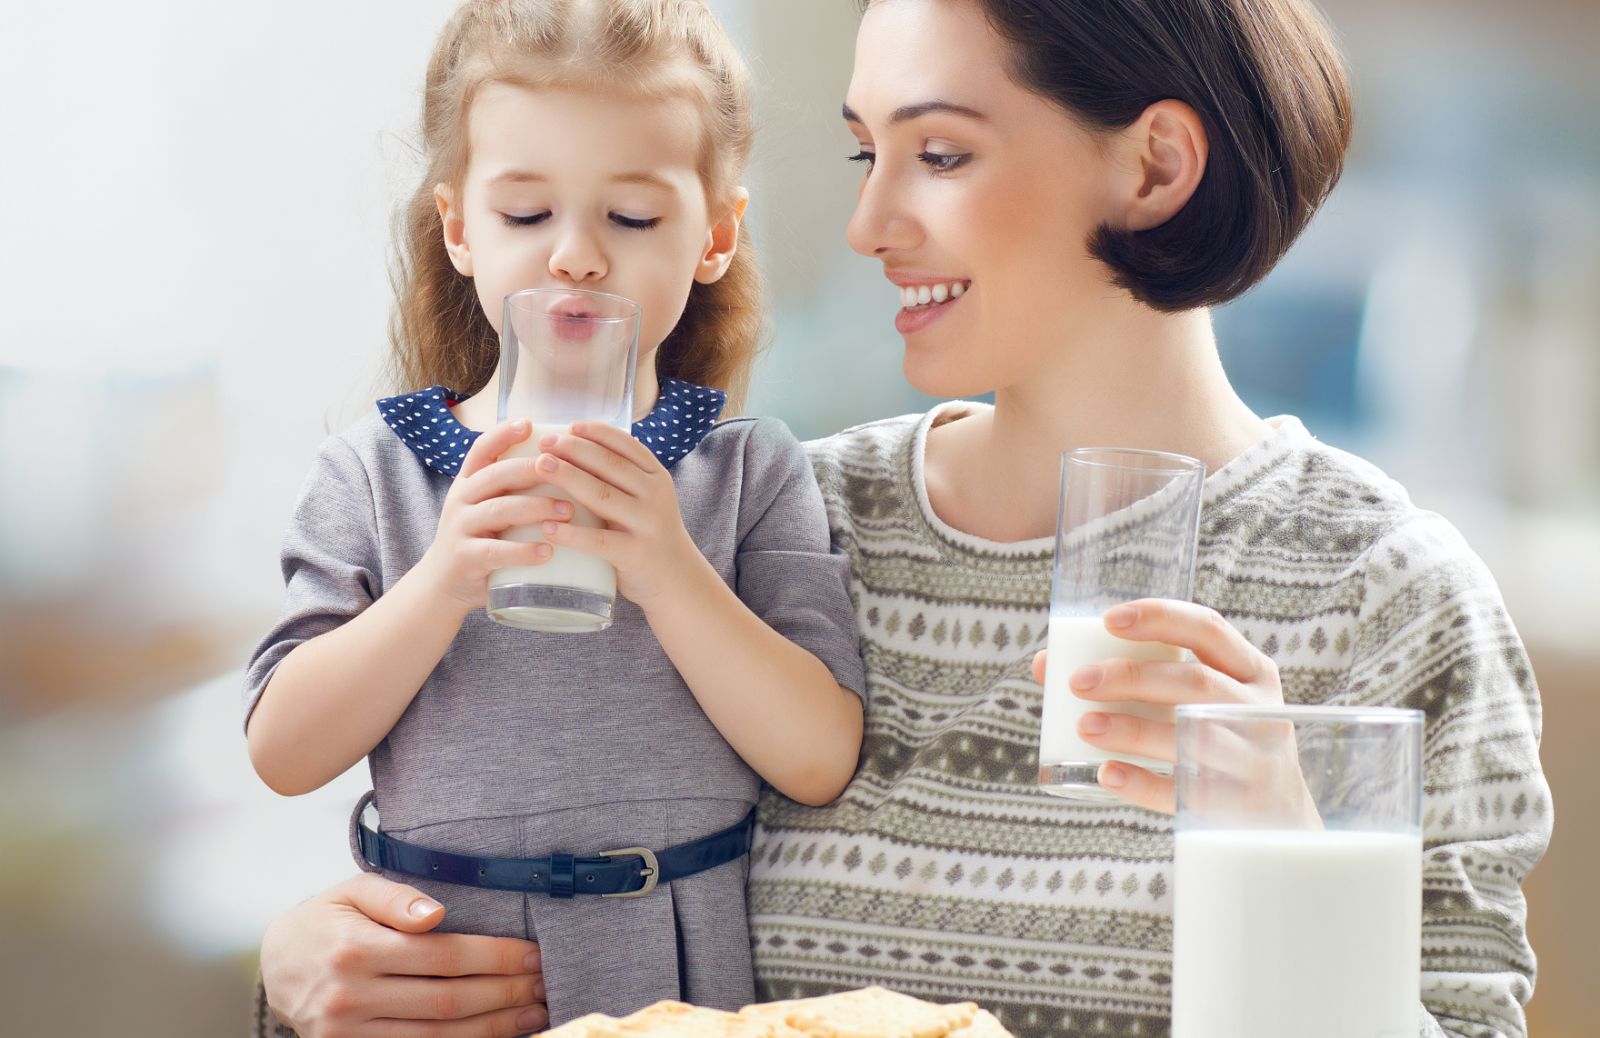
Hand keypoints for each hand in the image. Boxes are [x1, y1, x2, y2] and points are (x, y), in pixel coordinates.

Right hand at [259, 872, 546, 1037]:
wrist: (274, 966)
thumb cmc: (326, 921)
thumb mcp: (352, 891)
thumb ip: (396, 897)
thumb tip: (437, 913)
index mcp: (356, 948)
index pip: (443, 956)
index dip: (494, 957)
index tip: (532, 954)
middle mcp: (350, 994)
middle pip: (446, 1001)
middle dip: (503, 993)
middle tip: (542, 985)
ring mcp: (347, 1031)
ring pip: (435, 1036)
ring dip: (491, 1028)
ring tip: (532, 1013)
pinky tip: (493, 1035)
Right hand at [413, 419, 571, 613]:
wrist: (445, 584)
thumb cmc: (481, 539)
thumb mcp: (487, 506)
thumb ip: (511, 487)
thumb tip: (564, 463)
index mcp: (468, 482)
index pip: (482, 449)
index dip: (503, 434)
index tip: (529, 424)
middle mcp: (461, 500)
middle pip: (497, 475)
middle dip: (534, 470)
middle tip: (570, 471)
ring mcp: (460, 528)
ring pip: (499, 510)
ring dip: (537, 508)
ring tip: (568, 511)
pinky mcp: (466, 558)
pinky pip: (496, 552)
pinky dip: (523, 552)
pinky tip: (548, 551)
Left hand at [530, 421, 704, 606]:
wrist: (676, 579)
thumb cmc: (647, 534)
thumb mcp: (645, 499)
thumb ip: (621, 479)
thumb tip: (572, 450)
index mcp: (656, 477)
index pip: (626, 445)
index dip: (597, 433)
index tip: (569, 426)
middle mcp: (655, 496)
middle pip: (610, 465)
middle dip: (575, 450)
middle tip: (545, 443)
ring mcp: (647, 525)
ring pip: (602, 495)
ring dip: (568, 477)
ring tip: (540, 467)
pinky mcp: (635, 554)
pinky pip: (599, 541)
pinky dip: (572, 533)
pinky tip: (547, 526)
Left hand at [1030, 598, 1283, 813]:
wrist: (1278, 816)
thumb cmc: (1217, 737)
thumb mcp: (1199, 699)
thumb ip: (1136, 677)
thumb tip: (1046, 664)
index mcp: (1251, 670)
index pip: (1208, 628)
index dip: (1160, 617)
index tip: (1109, 619)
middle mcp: (1260, 710)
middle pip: (1197, 683)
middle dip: (1134, 677)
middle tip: (1078, 681)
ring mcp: (1254, 762)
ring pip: (1192, 739)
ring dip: (1134, 730)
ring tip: (1085, 725)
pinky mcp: (1236, 809)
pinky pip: (1183, 795)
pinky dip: (1142, 783)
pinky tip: (1106, 773)